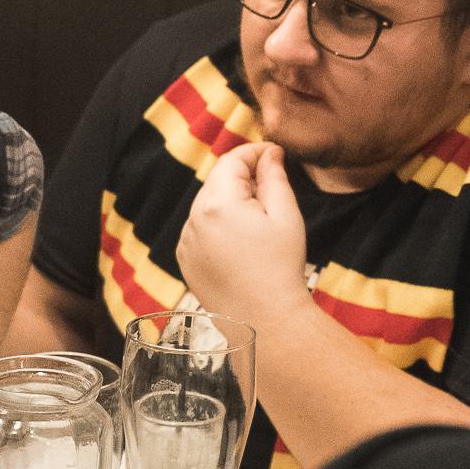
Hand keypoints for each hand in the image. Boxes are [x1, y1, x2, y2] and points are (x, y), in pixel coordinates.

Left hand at [176, 143, 308, 326]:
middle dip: (243, 176)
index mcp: (217, 204)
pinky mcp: (184, 257)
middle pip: (217, 180)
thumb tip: (269, 153)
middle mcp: (193, 219)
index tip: (275, 154)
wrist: (263, 317)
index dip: (255, 152)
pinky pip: (199, 228)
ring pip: (207, 204)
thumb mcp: (285, 215)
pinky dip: (217, 222)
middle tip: (273, 185)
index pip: (231, 161)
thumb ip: (274, 177)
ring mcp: (185, 239)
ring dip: (230, 200)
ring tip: (260, 219)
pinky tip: (242, 240)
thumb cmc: (279, 266)